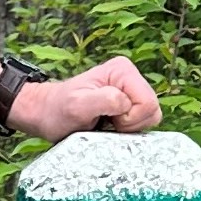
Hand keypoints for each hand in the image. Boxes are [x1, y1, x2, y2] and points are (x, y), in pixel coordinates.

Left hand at [14, 57, 162, 138]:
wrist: (47, 115)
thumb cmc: (58, 110)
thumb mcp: (77, 105)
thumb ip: (103, 100)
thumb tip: (125, 102)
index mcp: (123, 70)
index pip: (147, 102)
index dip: (129, 119)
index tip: (107, 119)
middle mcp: (131, 77)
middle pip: (153, 111)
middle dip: (131, 124)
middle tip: (107, 123)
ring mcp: (131, 91)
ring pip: (150, 118)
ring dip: (129, 128)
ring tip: (107, 124)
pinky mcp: (130, 105)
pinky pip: (142, 123)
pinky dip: (128, 130)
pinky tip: (110, 126)